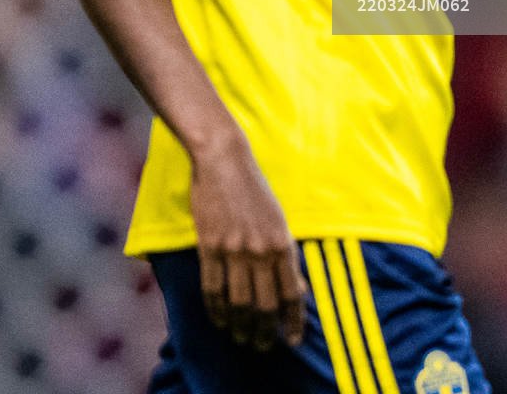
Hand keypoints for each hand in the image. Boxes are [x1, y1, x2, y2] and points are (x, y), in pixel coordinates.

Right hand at [187, 134, 307, 349]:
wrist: (224, 161)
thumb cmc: (255, 190)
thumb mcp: (280, 220)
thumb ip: (287, 255)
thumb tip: (297, 289)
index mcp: (283, 244)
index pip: (292, 294)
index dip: (293, 322)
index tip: (292, 340)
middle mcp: (261, 250)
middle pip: (265, 306)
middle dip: (264, 332)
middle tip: (261, 346)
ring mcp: (233, 249)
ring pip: (238, 302)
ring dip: (240, 326)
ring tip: (241, 338)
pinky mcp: (209, 246)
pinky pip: (212, 288)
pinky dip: (216, 309)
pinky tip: (219, 320)